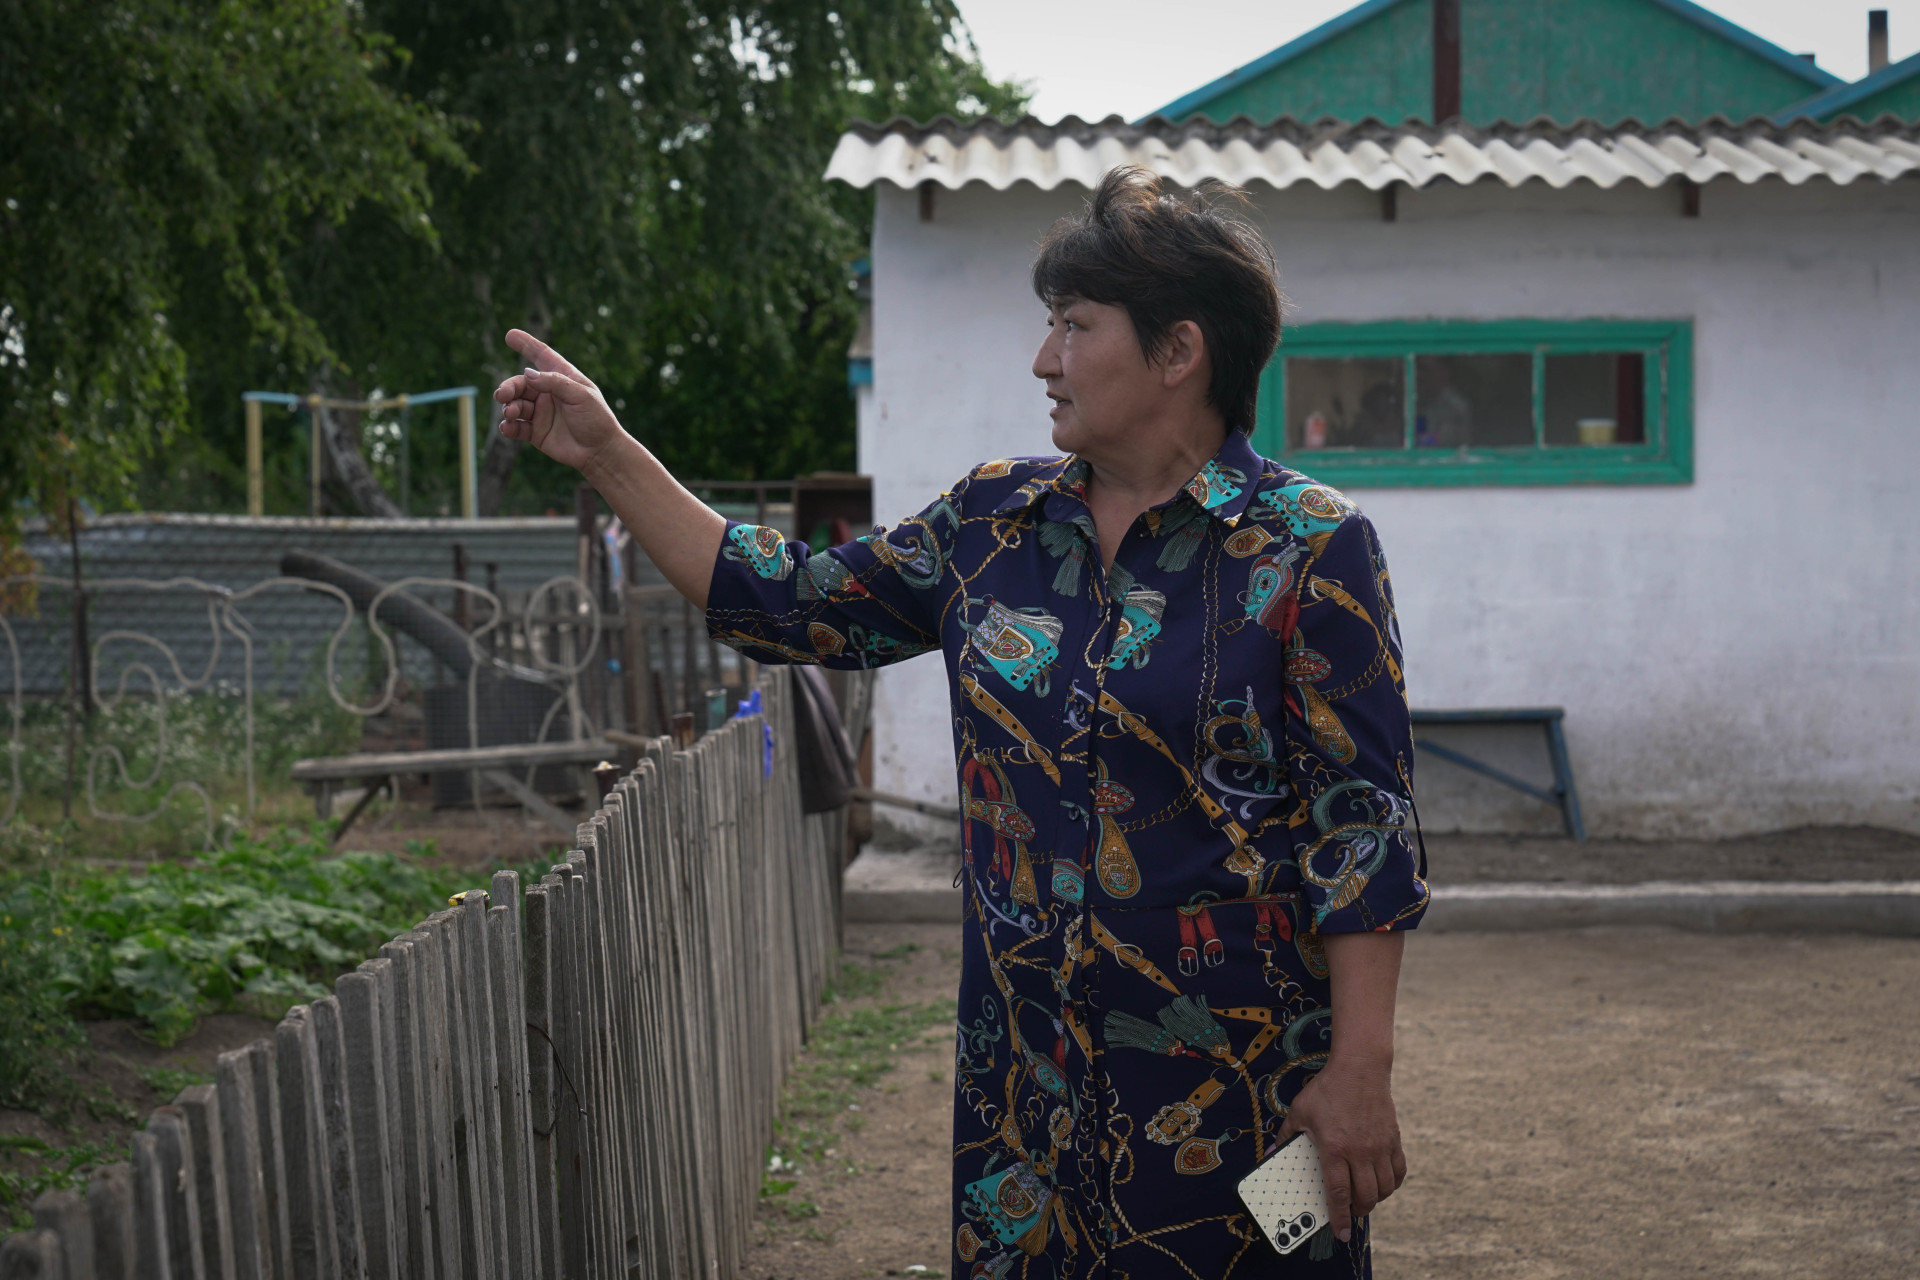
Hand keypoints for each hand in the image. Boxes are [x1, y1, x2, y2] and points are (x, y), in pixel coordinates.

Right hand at [492, 329, 626, 472]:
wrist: (601, 451)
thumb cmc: (597, 419)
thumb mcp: (580, 395)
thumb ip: (554, 382)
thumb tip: (526, 373)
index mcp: (562, 378)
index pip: (542, 356)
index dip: (526, 344)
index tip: (510, 335)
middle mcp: (548, 393)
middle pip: (521, 383)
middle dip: (508, 387)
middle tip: (501, 394)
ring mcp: (541, 412)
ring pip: (515, 404)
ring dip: (509, 407)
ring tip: (511, 413)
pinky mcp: (536, 432)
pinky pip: (516, 427)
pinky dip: (508, 426)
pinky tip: (507, 428)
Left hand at [1277, 1059, 1406, 1242]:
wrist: (1359, 1068)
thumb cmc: (1326, 1090)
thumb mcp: (1299, 1112)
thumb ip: (1285, 1138)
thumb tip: (1270, 1156)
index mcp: (1334, 1148)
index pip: (1339, 1193)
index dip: (1339, 1217)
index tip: (1340, 1233)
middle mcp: (1360, 1152)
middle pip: (1365, 1197)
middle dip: (1357, 1212)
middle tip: (1350, 1213)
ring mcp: (1380, 1146)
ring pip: (1384, 1189)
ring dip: (1375, 1200)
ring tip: (1364, 1199)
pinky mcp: (1393, 1139)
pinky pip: (1399, 1172)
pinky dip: (1392, 1184)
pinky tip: (1383, 1184)